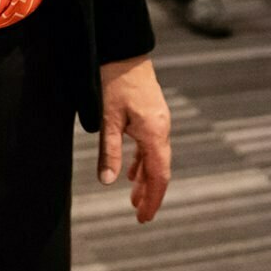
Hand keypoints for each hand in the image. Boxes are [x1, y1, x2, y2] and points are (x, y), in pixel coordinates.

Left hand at [97, 55, 171, 222]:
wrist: (123, 52)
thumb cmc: (114, 82)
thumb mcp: (108, 119)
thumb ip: (109, 151)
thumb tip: (108, 182)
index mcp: (155, 132)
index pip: (159, 175)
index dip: (153, 198)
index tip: (144, 218)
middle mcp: (162, 129)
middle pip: (161, 170)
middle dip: (151, 194)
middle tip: (141, 216)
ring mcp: (159, 122)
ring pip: (156, 159)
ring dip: (146, 180)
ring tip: (134, 200)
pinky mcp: (152, 116)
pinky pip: (152, 146)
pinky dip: (143, 163)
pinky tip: (132, 173)